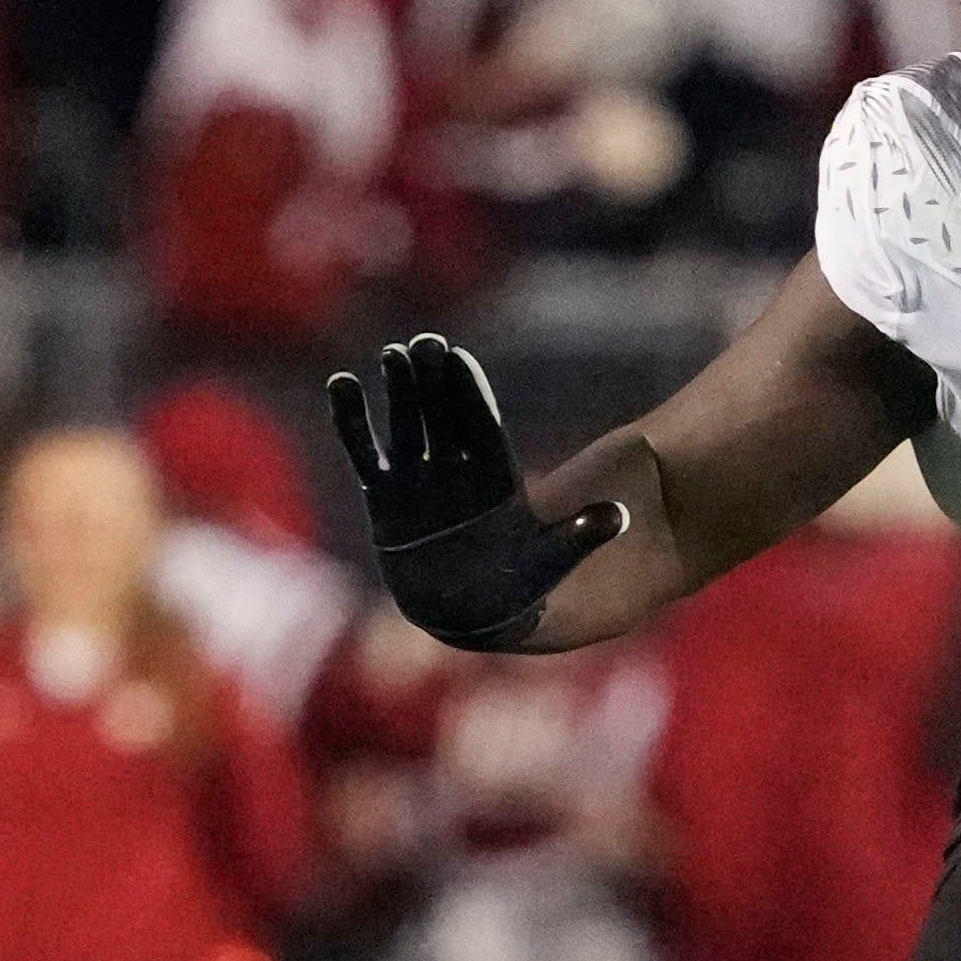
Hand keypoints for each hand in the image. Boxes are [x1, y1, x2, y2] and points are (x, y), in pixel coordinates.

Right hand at [330, 335, 627, 651]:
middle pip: (442, 415)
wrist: (468, 616)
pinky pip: (365, 452)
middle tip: (421, 343)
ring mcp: (419, 481)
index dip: (466, 391)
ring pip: (406, 425)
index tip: (455, 355)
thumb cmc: (515, 590)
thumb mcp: (549, 562)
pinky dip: (353, 421)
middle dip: (432, 380)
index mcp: (496, 478)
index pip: (479, 425)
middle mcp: (456, 471)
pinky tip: (342, 385)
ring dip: (398, 392)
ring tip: (390, 356)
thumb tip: (619, 516)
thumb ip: (579, 536)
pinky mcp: (385, 497)